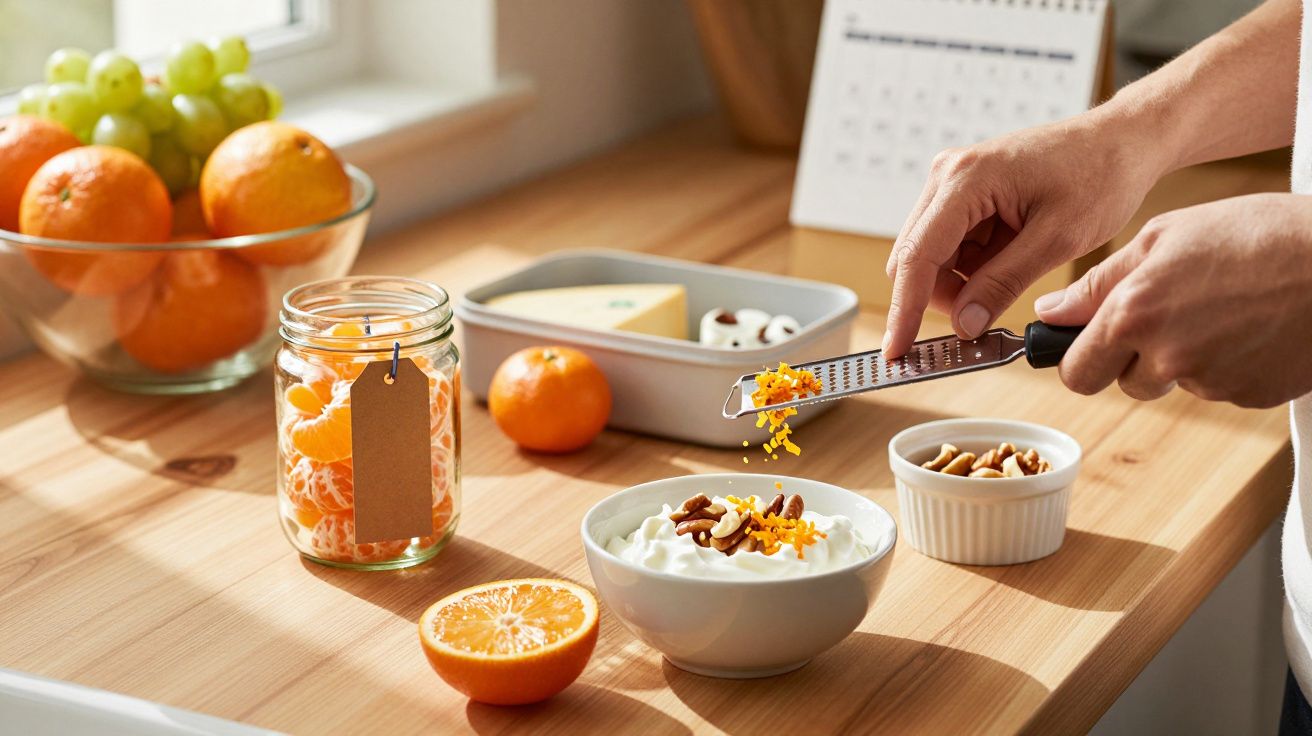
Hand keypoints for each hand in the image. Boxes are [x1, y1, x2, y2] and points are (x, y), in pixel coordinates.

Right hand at [883, 112, 1166, 355]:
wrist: (1122, 141)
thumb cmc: (1100, 175)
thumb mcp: (1057, 239)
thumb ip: (1002, 284)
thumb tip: (963, 325)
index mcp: (966, 179)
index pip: (918, 256)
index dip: (905, 309)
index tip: (897, 351)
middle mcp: (947, 176)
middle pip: (914, 258)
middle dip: (942, 297)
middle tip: (981, 322)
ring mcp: (952, 183)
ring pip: (930, 256)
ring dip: (960, 282)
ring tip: (1014, 274)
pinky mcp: (963, 193)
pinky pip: (950, 246)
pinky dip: (972, 268)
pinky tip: (1009, 261)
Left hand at [1037, 193, 1311, 407]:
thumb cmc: (1257, 233)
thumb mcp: (1166, 236)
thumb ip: (1100, 282)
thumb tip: (1050, 313)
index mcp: (1133, 315)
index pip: (1075, 372)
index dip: (1078, 359)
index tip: (1090, 344)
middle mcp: (1166, 356)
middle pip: (1121, 384)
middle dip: (1129, 360)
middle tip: (1166, 316)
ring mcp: (1210, 381)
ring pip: (1172, 383)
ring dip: (1182, 358)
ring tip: (1220, 308)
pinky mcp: (1248, 395)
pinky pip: (1218, 387)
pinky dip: (1226, 364)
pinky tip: (1251, 325)